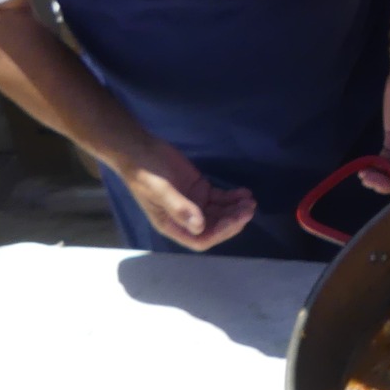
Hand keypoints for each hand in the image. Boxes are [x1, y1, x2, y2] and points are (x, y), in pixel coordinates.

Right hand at [113, 137, 256, 251]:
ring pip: (220, 213)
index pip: (201, 240)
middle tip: (248, 209)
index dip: (219, 233)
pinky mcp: (200, 189)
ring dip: (235, 209)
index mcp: (172, 225)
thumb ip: (179, 208)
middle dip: (232, 221)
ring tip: (250, 201)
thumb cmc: (146, 173)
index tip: (235, 220)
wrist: (139, 150)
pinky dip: (233, 197)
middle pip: (214, 227)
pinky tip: (244, 192)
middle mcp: (185, 218)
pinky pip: (220, 198)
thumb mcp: (160, 190)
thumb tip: (199, 226)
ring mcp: (194, 204)